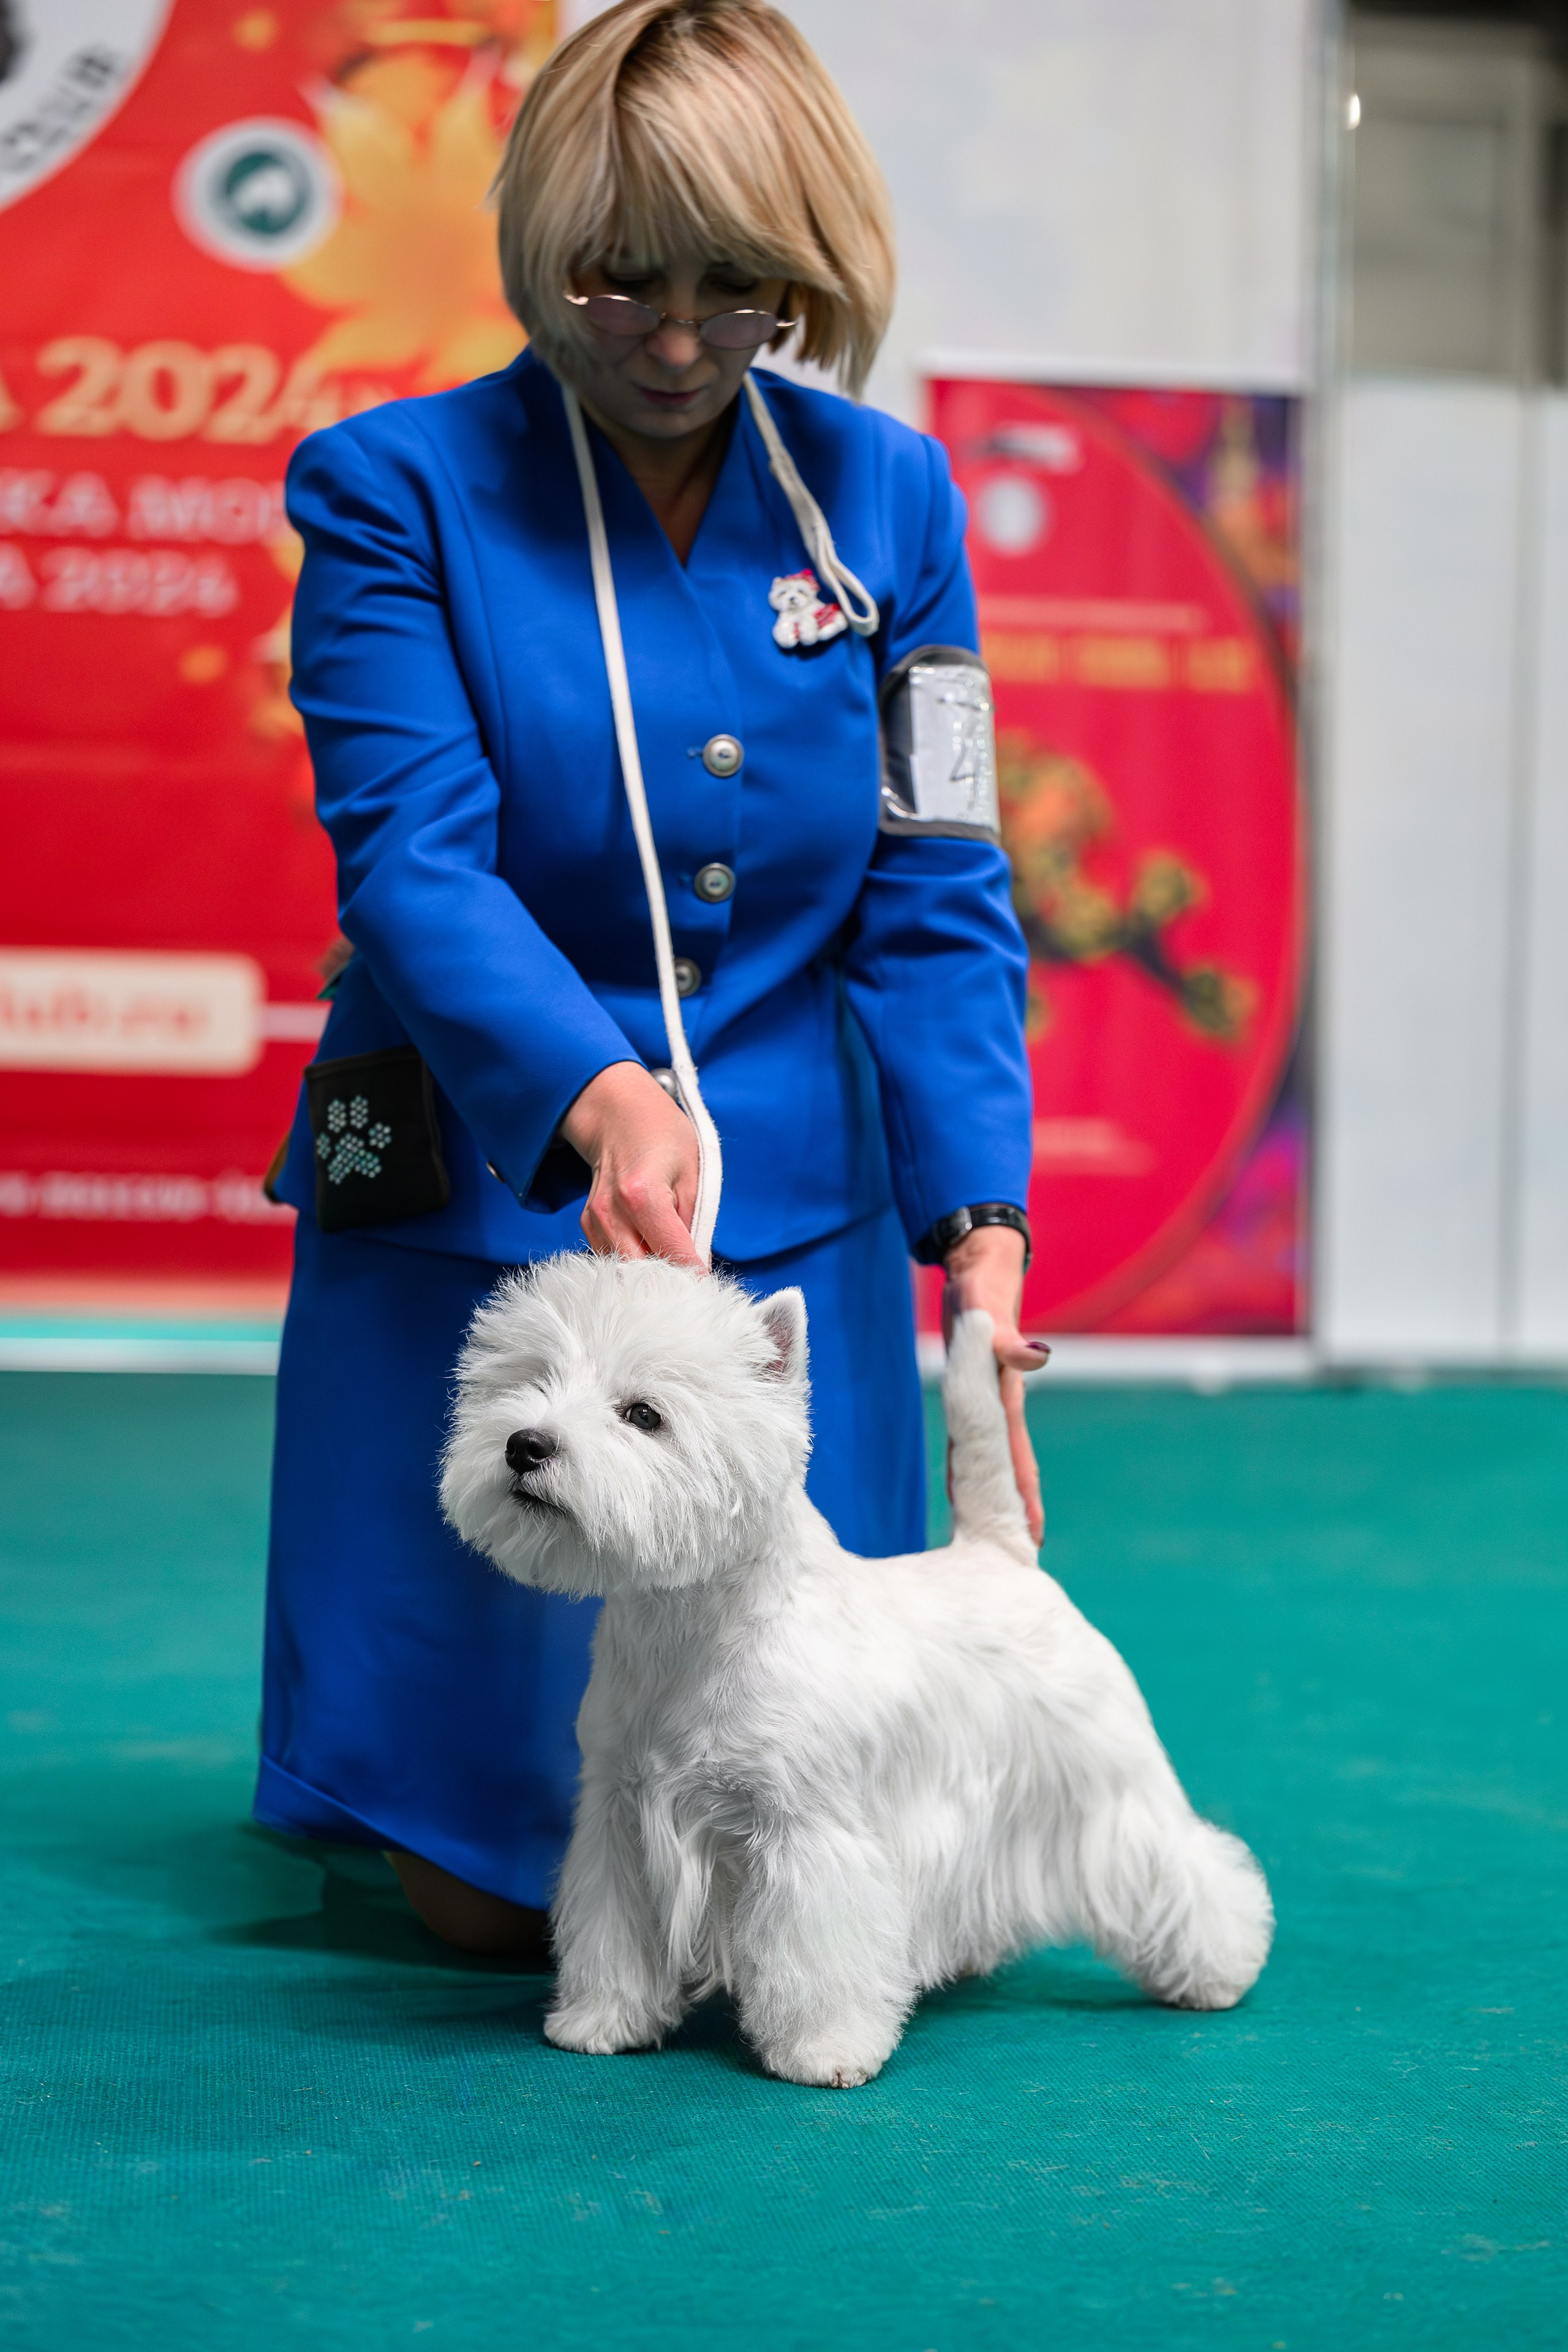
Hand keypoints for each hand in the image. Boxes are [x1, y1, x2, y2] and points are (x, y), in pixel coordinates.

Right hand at [560, 1061, 703, 1266]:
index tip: (707, 1288)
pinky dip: (634, 1263)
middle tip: (691, 1286)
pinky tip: (651, 1252)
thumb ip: (696, 1222)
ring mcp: (595, 1221)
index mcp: (643, 1196)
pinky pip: (613, 1258)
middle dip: (668, 1283)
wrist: (618, 1114)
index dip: (694, 1276)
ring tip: (672, 1269)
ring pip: (624, 1271)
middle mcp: (613, 1213)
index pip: (673, 1255)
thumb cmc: (661, 1136)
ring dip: (650, 1276)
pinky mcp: (589, 1226)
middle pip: (642, 1273)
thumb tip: (699, 1266)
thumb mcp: (694, 1172)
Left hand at [942, 1224, 1047, 1544]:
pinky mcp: (975, 1389)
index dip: (1025, 1494)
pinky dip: (974, 1468)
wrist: (980, 1266)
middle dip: (1023, 1506)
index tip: (1035, 1534)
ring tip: (1006, 1533)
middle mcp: (1001, 1401)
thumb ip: (1010, 1338)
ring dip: (1001, 1493)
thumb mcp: (989, 1308)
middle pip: (1012, 1464)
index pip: (1016, 1453)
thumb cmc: (982, 1288)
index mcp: (1005, 1393)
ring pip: (995, 1457)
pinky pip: (974, 1439)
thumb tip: (1039, 1358)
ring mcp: (990, 1397)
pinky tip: (968, 1489)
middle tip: (1030, 1550)